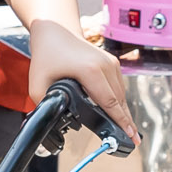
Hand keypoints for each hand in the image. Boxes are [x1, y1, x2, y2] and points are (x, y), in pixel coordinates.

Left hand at [26, 17, 138, 142]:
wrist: (55, 30)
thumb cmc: (47, 54)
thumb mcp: (38, 84)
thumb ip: (45, 106)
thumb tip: (53, 123)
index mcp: (91, 70)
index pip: (109, 102)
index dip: (120, 122)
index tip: (130, 136)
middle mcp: (105, 65)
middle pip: (119, 101)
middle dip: (126, 122)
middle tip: (133, 141)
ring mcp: (111, 63)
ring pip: (121, 94)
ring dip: (123, 112)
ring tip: (127, 130)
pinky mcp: (111, 62)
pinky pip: (118, 87)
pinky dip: (119, 101)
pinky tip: (119, 113)